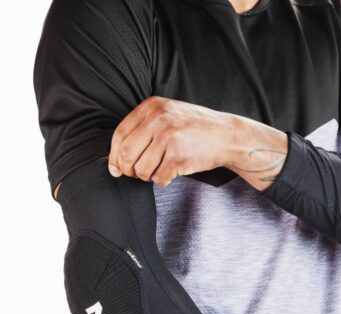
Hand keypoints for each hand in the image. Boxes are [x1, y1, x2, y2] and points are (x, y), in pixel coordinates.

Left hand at [108, 96, 235, 184]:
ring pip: (141, 169)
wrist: (226, 135)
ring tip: (158, 170)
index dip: (113, 156)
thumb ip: (144, 128)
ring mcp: (168, 138)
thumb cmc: (195, 128)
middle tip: (135, 174)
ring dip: (146, 176)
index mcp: (152, 107)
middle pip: (126, 153)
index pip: (119, 134)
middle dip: (127, 169)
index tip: (116, 168)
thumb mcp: (169, 115)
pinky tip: (172, 172)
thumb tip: (116, 159)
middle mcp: (158, 119)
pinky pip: (159, 177)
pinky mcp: (178, 157)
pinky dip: (162, 180)